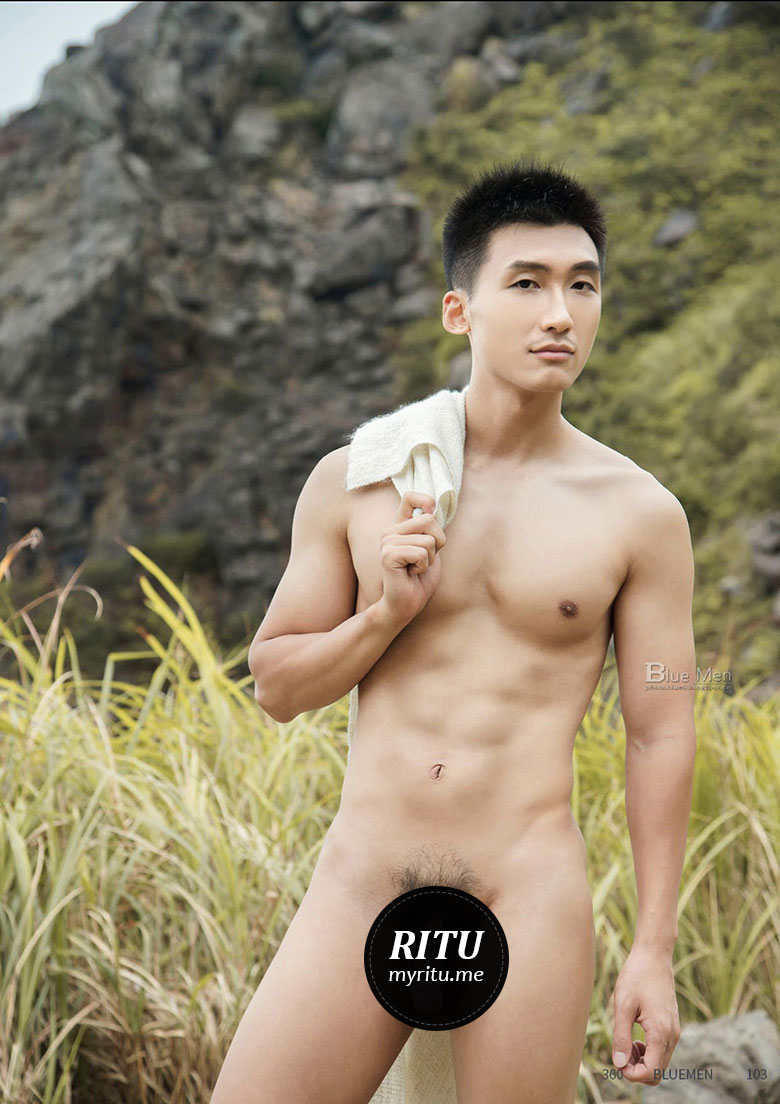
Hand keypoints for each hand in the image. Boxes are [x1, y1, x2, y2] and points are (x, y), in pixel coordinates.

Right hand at [378, 492, 445, 622]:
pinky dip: (423, 567)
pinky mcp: (388, 555)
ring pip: (428, 540)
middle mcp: (390, 531)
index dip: (426, 501)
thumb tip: (432, 507)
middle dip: (436, 544)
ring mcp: (387, 542)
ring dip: (429, 560)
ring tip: (415, 569)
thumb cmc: (419, 580)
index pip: (410, 497)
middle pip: (429, 520)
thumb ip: (431, 529)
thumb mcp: (431, 549)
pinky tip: (411, 574)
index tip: (431, 513)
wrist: (406, 605)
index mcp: (400, 527)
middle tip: (423, 561)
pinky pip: (421, 553)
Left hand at [609, 945, 680, 1083]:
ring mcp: (674, 1031)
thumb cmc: (636, 976)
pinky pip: (662, 1051)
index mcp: (661, 1033)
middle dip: (636, 1070)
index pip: (651, 1072)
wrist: (654, 955)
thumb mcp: (622, 1005)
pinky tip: (634, 1037)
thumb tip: (619, 1065)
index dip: (632, 1075)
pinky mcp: (672, 1026)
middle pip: (657, 1073)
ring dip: (642, 1061)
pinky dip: (648, 1051)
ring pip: (660, 1063)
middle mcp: (672, 1036)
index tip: (616, 1062)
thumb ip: (621, 1037)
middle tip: (619, 1052)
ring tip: (625, 1042)